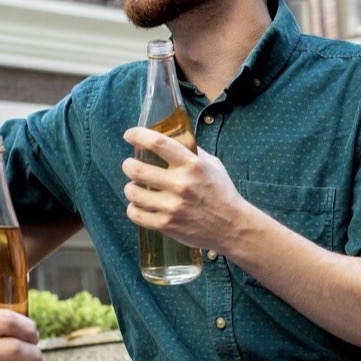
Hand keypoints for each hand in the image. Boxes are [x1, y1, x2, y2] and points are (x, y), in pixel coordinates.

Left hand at [120, 127, 251, 254]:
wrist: (232, 226)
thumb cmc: (221, 192)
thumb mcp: (212, 165)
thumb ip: (191, 151)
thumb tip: (173, 137)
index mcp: (192, 165)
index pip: (158, 143)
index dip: (138, 135)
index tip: (129, 135)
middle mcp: (181, 184)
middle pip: (137, 169)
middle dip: (128, 165)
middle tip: (129, 165)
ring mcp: (172, 207)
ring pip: (132, 192)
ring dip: (130, 188)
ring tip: (135, 187)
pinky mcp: (167, 225)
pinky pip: (135, 214)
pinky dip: (133, 208)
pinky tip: (139, 205)